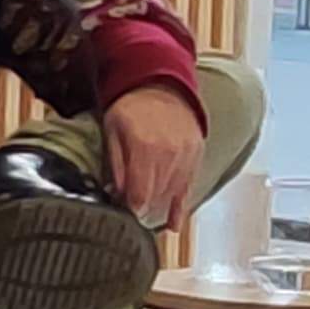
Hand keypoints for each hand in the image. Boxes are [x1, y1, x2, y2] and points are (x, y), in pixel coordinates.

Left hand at [101, 87, 207, 226]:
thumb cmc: (130, 108)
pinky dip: (180, 206)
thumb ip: (116, 166)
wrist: (161, 84)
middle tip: (128, 212)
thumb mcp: (112, 132)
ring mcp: (186, 155)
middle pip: (155, 197)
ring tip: (145, 214)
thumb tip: (117, 196)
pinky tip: (173, 224)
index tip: (121, 216)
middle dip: (141, 208)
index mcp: (145, 148)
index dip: (129, 210)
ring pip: (171, 194)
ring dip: (158, 207)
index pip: (139, 195)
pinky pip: (188, 187)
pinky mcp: (197, 155)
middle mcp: (169, 155)